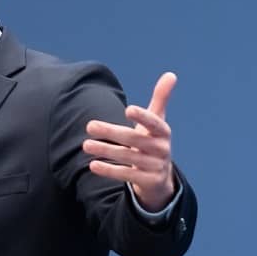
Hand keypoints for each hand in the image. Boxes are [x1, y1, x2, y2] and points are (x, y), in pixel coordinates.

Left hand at [84, 72, 176, 210]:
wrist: (160, 178)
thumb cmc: (153, 142)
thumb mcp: (158, 122)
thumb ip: (161, 99)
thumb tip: (170, 74)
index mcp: (163, 132)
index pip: (154, 123)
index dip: (143, 117)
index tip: (128, 109)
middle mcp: (161, 149)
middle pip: (134, 140)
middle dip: (112, 132)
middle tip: (90, 125)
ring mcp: (155, 166)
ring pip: (128, 157)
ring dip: (106, 150)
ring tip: (86, 145)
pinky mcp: (147, 181)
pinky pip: (126, 175)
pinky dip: (109, 170)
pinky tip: (92, 165)